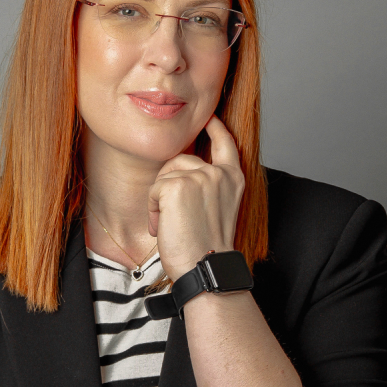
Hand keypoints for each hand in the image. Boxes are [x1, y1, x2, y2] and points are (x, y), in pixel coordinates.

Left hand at [147, 115, 245, 279]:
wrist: (205, 267)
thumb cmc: (208, 248)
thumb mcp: (217, 209)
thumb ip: (210, 185)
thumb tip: (184, 169)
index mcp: (233, 179)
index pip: (225, 143)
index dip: (215, 128)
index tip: (209, 119)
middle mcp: (218, 173)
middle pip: (180, 160)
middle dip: (169, 185)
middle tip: (178, 218)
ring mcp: (199, 176)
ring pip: (164, 175)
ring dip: (161, 202)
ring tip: (173, 226)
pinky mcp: (177, 185)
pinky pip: (154, 190)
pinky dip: (154, 211)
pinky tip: (165, 228)